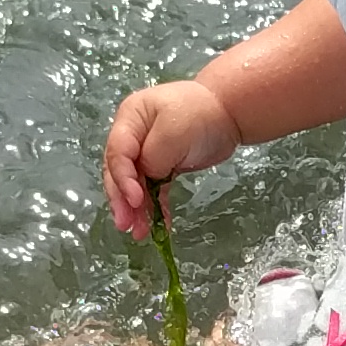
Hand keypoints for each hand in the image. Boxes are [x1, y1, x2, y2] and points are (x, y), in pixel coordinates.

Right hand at [103, 79, 238, 233]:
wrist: (228, 111)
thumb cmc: (200, 114)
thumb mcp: (174, 131)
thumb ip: (154, 156)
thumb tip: (145, 179)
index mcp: (130, 119)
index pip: (117, 153)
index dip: (123, 179)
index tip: (135, 200)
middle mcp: (132, 136)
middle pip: (119, 172)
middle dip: (122, 200)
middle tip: (126, 225)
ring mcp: (146, 152)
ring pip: (134, 185)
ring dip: (136, 210)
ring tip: (140, 234)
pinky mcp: (162, 166)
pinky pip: (153, 190)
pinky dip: (155, 207)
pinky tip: (160, 226)